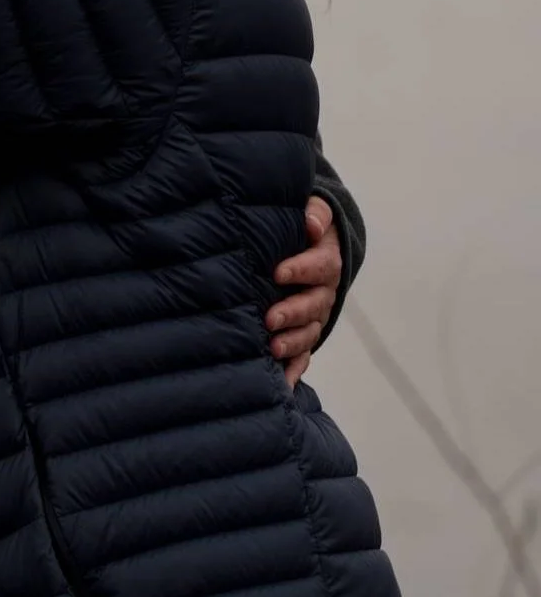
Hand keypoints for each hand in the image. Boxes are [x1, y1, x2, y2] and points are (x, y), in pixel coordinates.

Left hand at [265, 196, 341, 386]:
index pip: (318, 266)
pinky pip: (304, 354)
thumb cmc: (305, 227)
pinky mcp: (307, 332)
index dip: (300, 270)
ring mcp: (317, 315)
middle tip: (270, 318)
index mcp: (326, 261)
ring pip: (310, 332)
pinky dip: (294, 369)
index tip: (277, 272)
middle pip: (314, 305)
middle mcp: (325, 292)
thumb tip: (312, 224)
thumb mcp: (314, 213)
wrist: (315, 245)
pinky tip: (282, 383)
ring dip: (293, 342)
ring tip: (272, 348)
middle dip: (293, 313)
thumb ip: (315, 215)